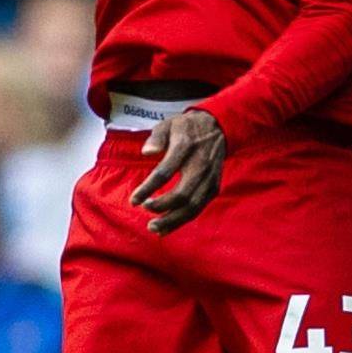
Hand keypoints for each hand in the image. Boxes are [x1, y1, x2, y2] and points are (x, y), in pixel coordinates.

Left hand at [134, 109, 226, 232]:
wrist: (217, 128)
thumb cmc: (186, 129)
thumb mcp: (168, 124)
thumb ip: (156, 137)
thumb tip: (146, 152)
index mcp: (185, 148)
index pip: (165, 172)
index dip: (148, 188)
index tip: (134, 200)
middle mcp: (200, 165)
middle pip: (182, 194)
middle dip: (161, 207)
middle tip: (144, 209)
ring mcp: (209, 179)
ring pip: (192, 207)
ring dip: (172, 220)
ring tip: (153, 227)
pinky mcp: (213, 188)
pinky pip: (198, 209)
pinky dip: (182, 220)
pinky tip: (167, 227)